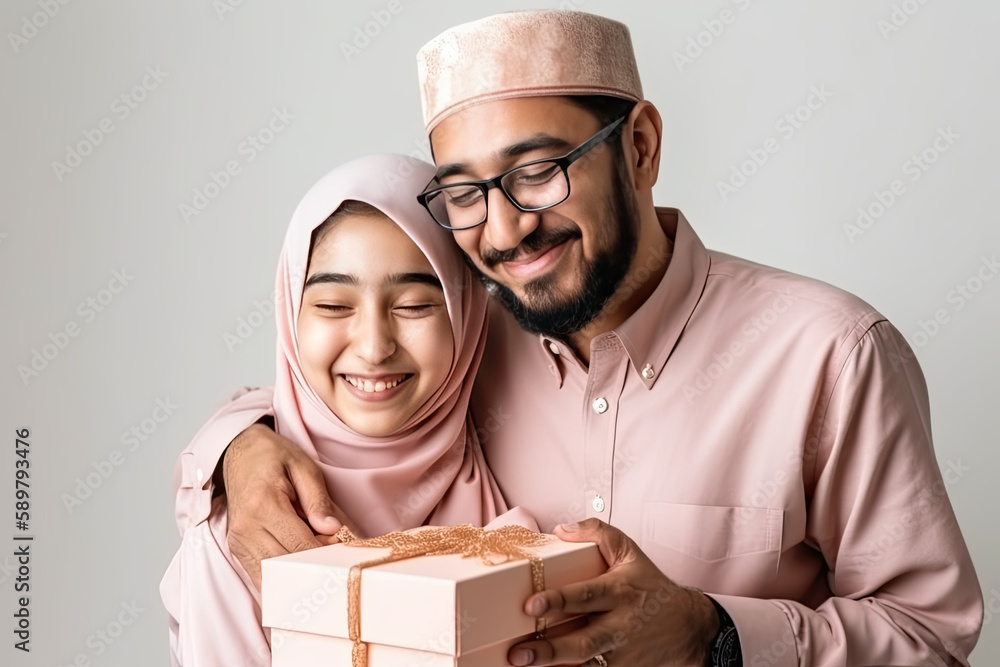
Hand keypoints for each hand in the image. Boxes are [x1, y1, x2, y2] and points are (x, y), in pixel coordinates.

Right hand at [222, 423, 358, 589]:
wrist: (239, 450)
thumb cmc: (273, 456)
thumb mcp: (303, 467)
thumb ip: (319, 500)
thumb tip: (334, 531)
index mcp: (263, 505)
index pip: (300, 546)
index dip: (325, 555)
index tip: (344, 554)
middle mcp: (245, 528)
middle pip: (286, 565)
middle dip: (313, 567)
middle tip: (334, 559)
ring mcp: (237, 541)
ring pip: (272, 576)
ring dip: (297, 574)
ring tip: (317, 559)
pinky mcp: (236, 548)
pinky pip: (260, 575)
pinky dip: (282, 575)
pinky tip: (299, 565)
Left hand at [508, 519, 718, 666]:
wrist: (688, 626)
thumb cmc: (651, 587)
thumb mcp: (629, 552)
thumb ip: (597, 533)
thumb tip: (561, 530)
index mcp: (618, 592)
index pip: (585, 596)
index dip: (558, 601)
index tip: (530, 605)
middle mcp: (619, 625)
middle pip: (583, 641)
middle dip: (550, 648)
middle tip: (518, 651)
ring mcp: (620, 652)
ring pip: (585, 663)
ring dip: (553, 665)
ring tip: (521, 663)